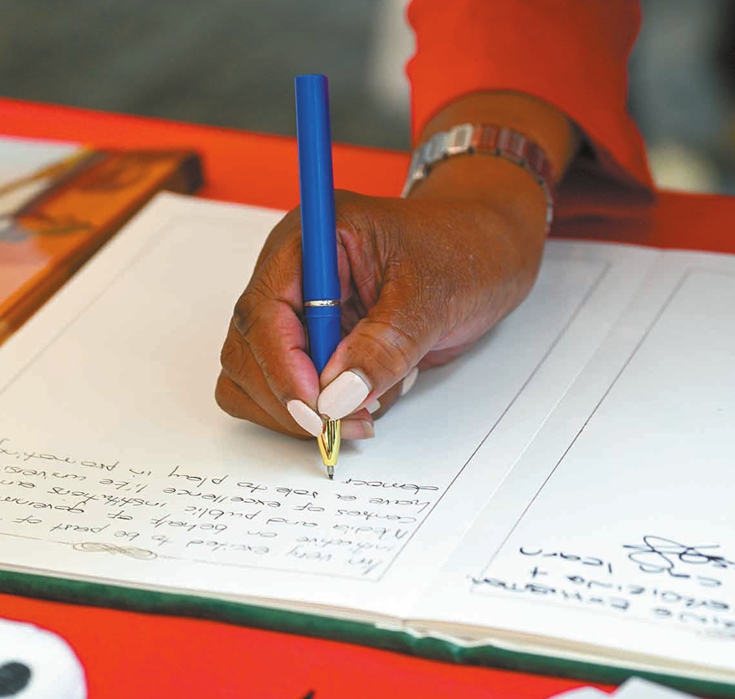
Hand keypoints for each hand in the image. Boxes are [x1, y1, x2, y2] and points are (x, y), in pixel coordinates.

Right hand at [215, 159, 547, 440]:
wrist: (487, 251)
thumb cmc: (463, 250)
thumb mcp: (433, 296)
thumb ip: (385, 345)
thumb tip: (338, 393)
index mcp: (313, 238)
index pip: (265, 310)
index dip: (282, 367)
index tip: (316, 408)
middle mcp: (293, 272)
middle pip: (247, 347)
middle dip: (290, 397)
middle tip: (345, 422)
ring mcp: (298, 308)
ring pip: (252, 374)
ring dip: (295, 410)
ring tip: (361, 414)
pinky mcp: (312, 340)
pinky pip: (281, 387)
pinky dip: (309, 411)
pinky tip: (359, 405)